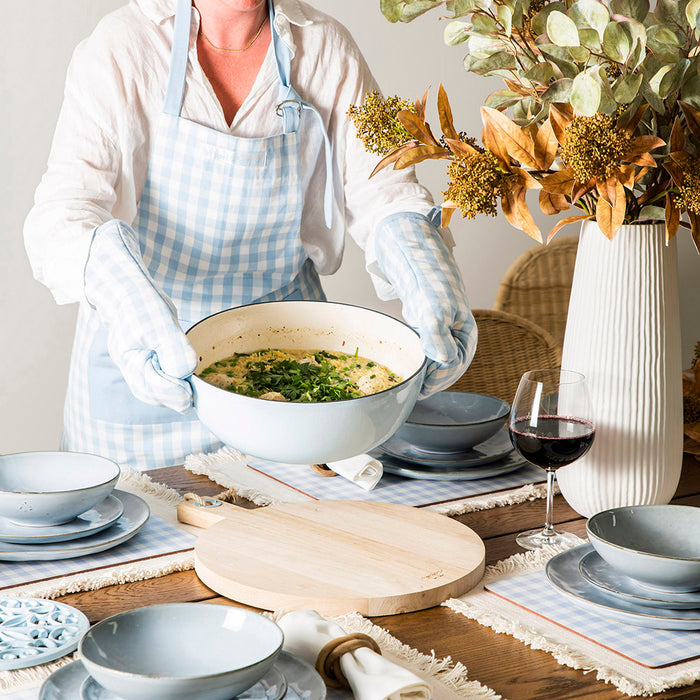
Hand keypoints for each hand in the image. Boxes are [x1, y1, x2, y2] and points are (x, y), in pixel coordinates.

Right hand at [84, 220, 196, 412]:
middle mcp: (133, 370)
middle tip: (196, 395)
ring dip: (176, 394)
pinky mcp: (148, 363)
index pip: (155, 389)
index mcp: (131, 361)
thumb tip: (185, 371)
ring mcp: (139, 368)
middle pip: (156, 396)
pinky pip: (160, 383)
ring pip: (158, 393)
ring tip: (194, 392)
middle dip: (177, 398)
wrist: (125, 288)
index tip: (191, 392)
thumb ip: (172, 348)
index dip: (175, 393)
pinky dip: (174, 385)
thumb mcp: (159, 322)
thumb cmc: (139, 302)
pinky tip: (186, 384)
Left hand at [374, 211, 476, 397]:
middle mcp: (459, 341)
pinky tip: (408, 369)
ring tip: (409, 383)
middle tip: (411, 390)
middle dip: (431, 382)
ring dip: (424, 376)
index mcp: (467, 337)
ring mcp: (446, 339)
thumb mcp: (434, 310)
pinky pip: (428, 357)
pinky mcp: (432, 336)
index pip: (454, 367)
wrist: (418, 266)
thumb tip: (444, 360)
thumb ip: (438, 335)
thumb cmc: (431, 285)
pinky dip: (419, 365)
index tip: (420, 387)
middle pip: (447, 372)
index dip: (438, 380)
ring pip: (437, 367)